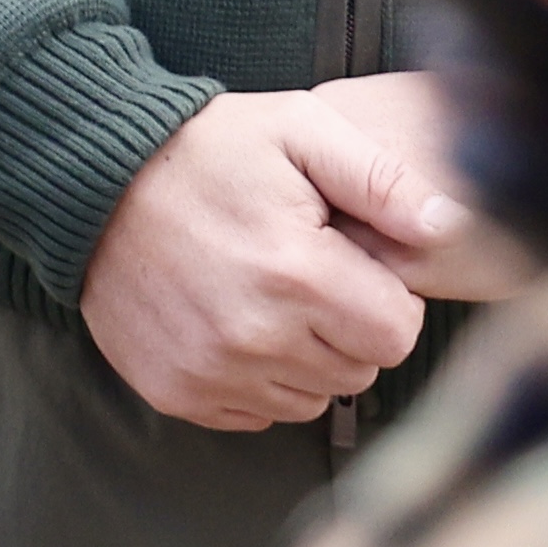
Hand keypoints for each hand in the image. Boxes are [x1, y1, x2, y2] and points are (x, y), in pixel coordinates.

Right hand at [76, 76, 501, 431]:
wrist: (94, 180)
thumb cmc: (208, 149)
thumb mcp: (300, 131)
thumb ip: (381, 180)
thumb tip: (453, 224)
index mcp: (297, 274)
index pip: (397, 336)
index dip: (385, 298)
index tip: (349, 262)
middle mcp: (254, 337)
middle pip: (357, 371)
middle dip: (346, 327)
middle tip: (305, 271)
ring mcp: (210, 372)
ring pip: (309, 399)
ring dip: (302, 358)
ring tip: (265, 294)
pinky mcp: (176, 392)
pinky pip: (254, 414)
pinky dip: (254, 378)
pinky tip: (230, 320)